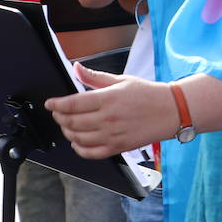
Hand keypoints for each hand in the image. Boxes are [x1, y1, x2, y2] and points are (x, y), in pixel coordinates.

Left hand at [46, 63, 179, 158]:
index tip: (50, 103)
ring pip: (79, 138)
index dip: (56, 105)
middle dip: (60, 118)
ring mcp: (113, 135)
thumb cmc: (147, 94)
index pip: (73, 104)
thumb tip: (77, 68)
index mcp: (108, 98)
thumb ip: (95, 77)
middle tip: (58, 113)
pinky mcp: (118, 147)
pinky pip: (91, 153)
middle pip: (73, 122)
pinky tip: (77, 142)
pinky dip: (79, 149)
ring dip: (68, 132)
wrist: (170, 111)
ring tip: (67, 125)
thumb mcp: (121, 80)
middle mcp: (108, 118)